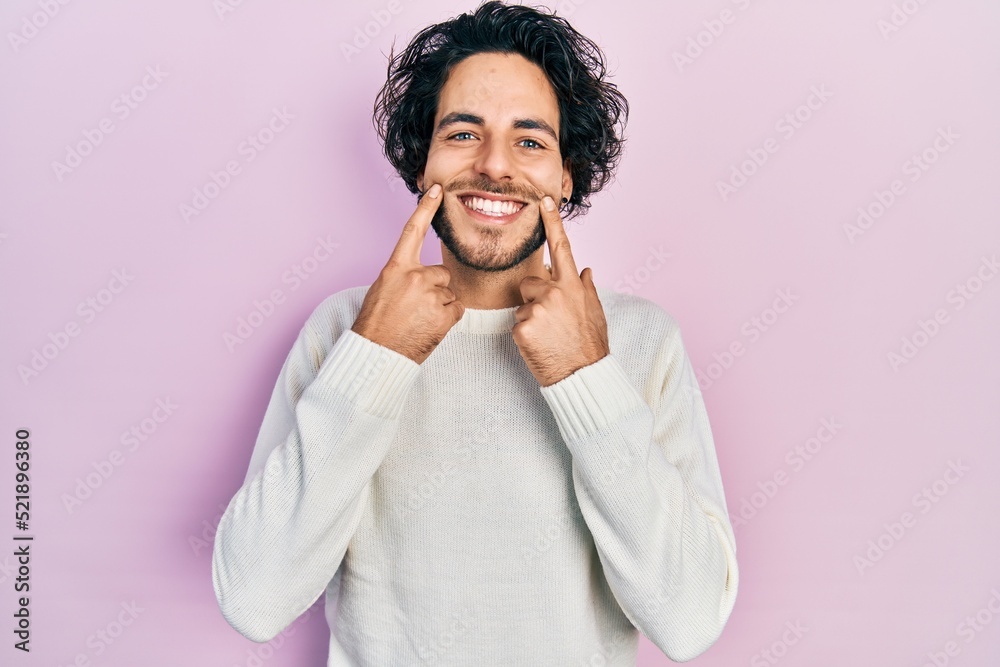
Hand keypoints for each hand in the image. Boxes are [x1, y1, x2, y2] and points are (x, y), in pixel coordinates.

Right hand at [351, 183, 463, 363]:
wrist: (376, 353)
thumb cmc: (377, 323)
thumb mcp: (383, 289)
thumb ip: (404, 276)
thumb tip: (424, 277)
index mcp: (396, 268)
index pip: (413, 231)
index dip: (426, 209)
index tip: (437, 190)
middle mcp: (415, 277)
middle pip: (441, 273)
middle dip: (434, 289)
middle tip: (415, 308)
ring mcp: (431, 295)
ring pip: (449, 293)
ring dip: (439, 305)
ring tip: (419, 320)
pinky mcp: (445, 314)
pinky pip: (456, 309)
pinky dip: (447, 319)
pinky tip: (429, 327)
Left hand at [512, 196, 609, 386]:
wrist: (582, 374)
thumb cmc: (589, 344)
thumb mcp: (594, 312)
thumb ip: (586, 289)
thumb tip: (586, 271)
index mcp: (572, 285)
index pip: (562, 247)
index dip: (552, 222)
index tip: (544, 200)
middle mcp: (556, 291)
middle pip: (529, 283)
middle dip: (534, 299)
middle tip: (550, 322)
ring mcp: (538, 308)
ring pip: (522, 305)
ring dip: (529, 318)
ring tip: (547, 335)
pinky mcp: (523, 326)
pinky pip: (516, 324)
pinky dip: (524, 335)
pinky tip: (539, 345)